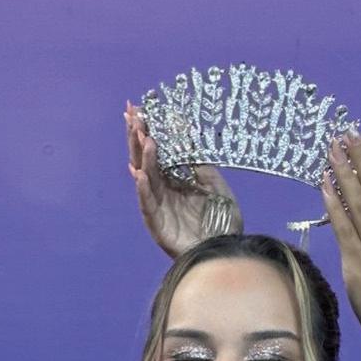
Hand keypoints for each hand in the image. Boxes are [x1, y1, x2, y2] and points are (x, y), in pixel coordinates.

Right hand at [125, 102, 242, 258]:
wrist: (227, 252)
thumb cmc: (223, 222)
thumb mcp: (216, 186)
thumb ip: (200, 163)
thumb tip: (186, 133)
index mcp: (174, 180)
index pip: (155, 150)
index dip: (146, 130)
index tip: (140, 108)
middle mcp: (162, 191)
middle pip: (144, 159)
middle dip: (137, 137)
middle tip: (133, 114)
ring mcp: (158, 207)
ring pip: (144, 177)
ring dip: (142, 157)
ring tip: (144, 138)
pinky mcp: (157, 225)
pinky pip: (147, 205)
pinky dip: (143, 190)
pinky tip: (140, 174)